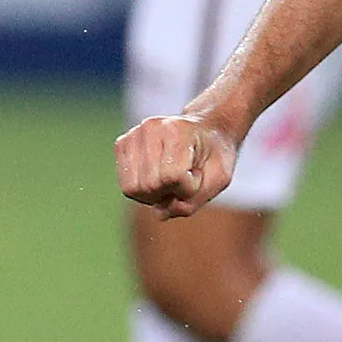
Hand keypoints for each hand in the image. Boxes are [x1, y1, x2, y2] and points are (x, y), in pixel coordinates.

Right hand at [117, 113, 236, 216]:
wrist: (208, 128)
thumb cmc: (215, 154)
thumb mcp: (219, 178)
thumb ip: (193, 200)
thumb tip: (159, 213)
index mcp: (177, 131)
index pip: (171, 177)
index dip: (187, 188)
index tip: (197, 174)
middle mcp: (150, 128)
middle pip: (149, 185)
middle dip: (169, 192)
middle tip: (185, 177)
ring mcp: (133, 134)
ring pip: (133, 188)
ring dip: (155, 193)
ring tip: (171, 177)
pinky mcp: (122, 144)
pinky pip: (126, 185)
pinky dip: (143, 188)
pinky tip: (157, 176)